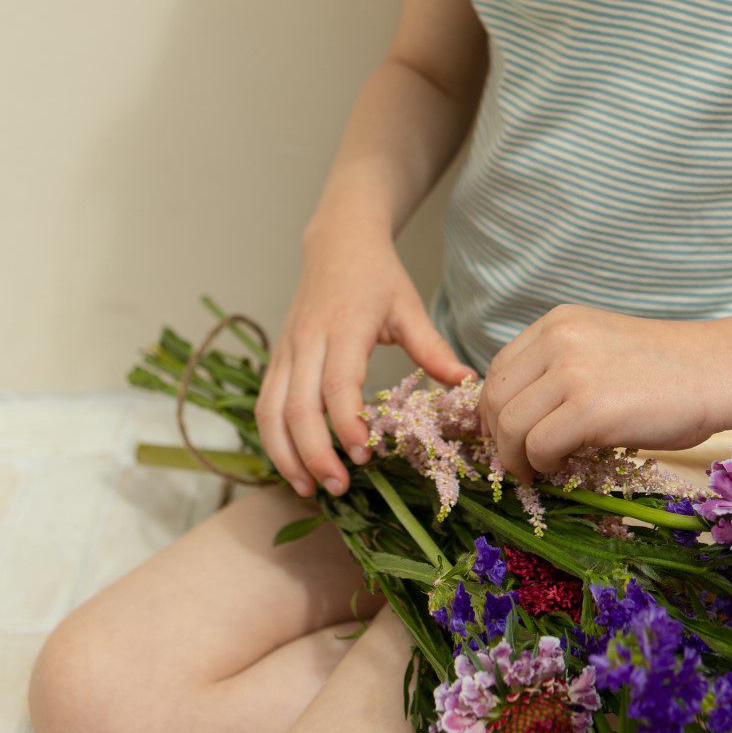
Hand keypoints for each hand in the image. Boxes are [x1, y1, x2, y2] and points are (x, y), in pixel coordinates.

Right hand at [254, 227, 477, 498]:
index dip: (346, 423)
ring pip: (270, 410)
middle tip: (339, 487)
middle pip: (297, 406)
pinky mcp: (276, 359)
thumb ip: (433, 348)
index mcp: (344, 327)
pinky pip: (264, 405)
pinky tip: (292, 466)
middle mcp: (307, 341)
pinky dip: (272, 440)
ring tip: (308, 489)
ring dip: (285, 454)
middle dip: (314, 453)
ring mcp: (286, 350)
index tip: (364, 455)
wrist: (337, 243)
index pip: (338, 384)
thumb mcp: (409, 307)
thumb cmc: (378, 278)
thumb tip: (467, 383)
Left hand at [475, 304, 720, 484]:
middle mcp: (558, 339)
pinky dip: (543, 465)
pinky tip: (561, 469)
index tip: (504, 437)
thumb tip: (516, 420)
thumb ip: (560, 370)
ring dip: (517, 457)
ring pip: (510, 425)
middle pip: (496, 397)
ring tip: (538, 471)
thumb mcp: (601, 351)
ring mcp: (572, 372)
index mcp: (559, 323)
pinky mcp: (589, 408)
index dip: (494, 409)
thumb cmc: (669, 371)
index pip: (499, 369)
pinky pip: (538, 446)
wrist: (719, 371)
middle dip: (498, 437)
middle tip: (517, 463)